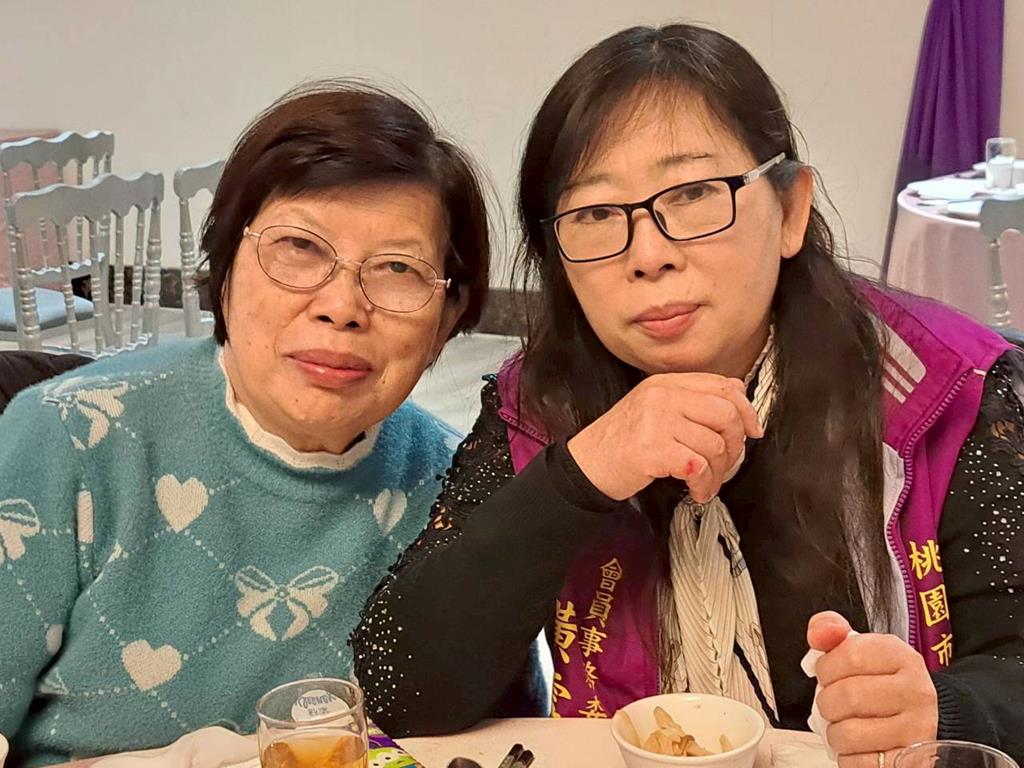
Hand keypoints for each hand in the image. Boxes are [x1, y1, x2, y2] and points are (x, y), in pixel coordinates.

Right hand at [566, 373, 762, 501]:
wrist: (586, 465)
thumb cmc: (622, 442)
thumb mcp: (654, 409)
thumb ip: (691, 398)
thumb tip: (737, 391)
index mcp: (664, 383)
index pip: (721, 386)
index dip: (745, 410)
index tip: (752, 431)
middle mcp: (661, 396)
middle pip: (725, 414)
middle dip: (735, 445)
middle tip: (724, 465)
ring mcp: (656, 421)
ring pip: (715, 445)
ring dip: (718, 473)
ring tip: (704, 484)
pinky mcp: (653, 449)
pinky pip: (699, 466)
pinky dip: (703, 484)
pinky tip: (694, 491)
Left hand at [808, 612, 937, 767]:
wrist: (927, 717)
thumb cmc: (882, 683)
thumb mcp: (861, 649)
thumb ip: (831, 632)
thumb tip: (819, 633)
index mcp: (900, 656)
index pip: (849, 655)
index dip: (826, 668)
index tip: (827, 674)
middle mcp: (916, 691)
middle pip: (846, 696)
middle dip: (827, 703)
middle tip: (833, 705)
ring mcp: (918, 728)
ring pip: (849, 734)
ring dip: (835, 734)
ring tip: (845, 727)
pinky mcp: (913, 761)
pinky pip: (861, 763)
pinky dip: (849, 758)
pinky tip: (858, 748)